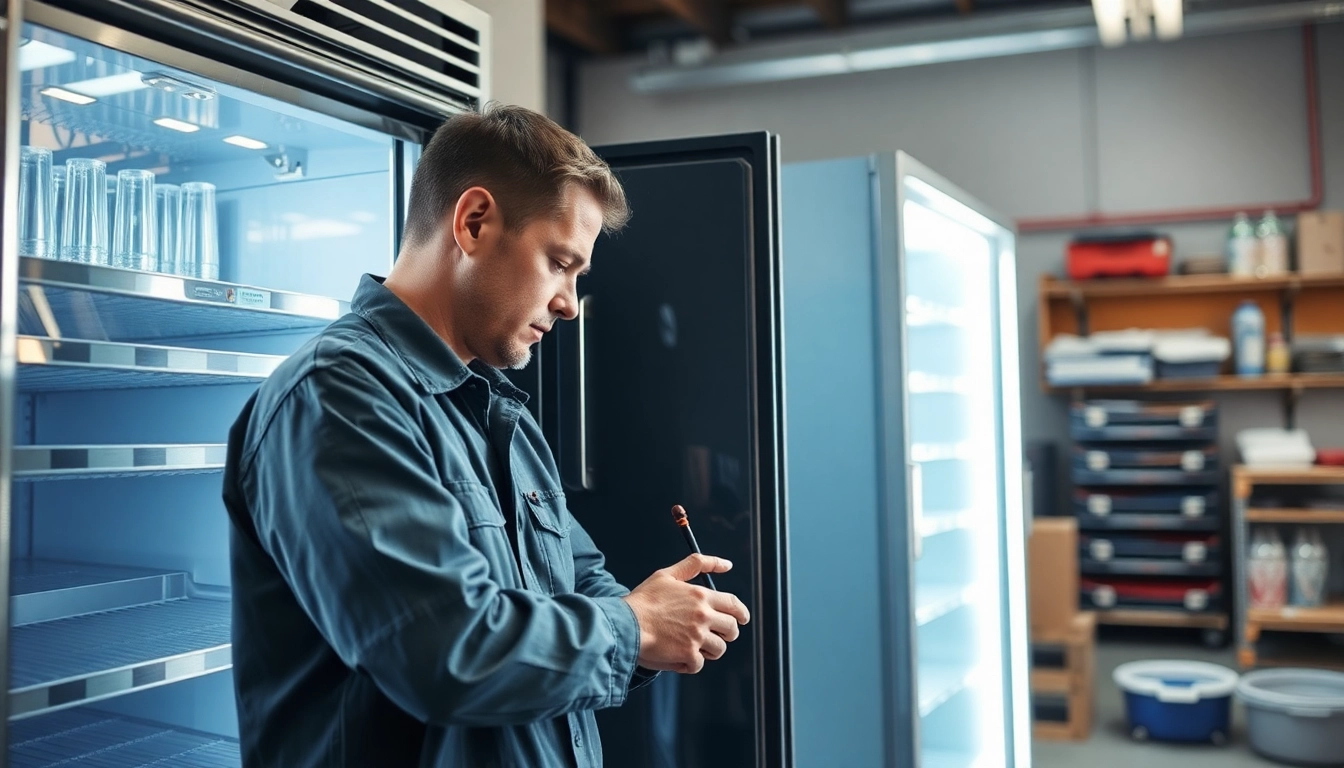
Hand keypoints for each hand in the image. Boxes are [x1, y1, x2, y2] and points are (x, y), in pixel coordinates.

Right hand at [621, 554, 750, 673]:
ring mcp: (697, 637)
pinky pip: (699, 664)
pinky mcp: (688, 655)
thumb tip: (726, 564)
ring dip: (708, 650)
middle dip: (727, 633)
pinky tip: (677, 656)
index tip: (742, 619)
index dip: (741, 613)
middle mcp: (703, 616)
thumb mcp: (668, 574)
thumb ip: (696, 565)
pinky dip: (689, 663)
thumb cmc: (643, 600)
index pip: (733, 605)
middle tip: (716, 635)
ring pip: (719, 649)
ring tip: (691, 646)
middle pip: (732, 629)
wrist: (625, 624)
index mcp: (701, 596)